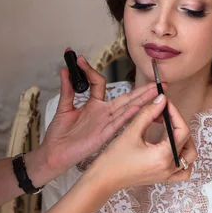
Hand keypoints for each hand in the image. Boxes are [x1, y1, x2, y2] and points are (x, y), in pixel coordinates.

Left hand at [38, 51, 159, 178]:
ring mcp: (105, 124)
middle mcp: (103, 113)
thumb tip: (66, 70)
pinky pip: (118, 124)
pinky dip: (127, 115)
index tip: (79, 59)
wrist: (54, 153)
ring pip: (127, 109)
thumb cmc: (60, 134)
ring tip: (154, 90)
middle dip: (142, 89)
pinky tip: (137, 107)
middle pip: (126, 98)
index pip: (99, 83)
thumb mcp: (64, 107)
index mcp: (94, 105)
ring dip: (141, 99)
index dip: (90, 70)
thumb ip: (67, 89)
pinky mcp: (103, 135)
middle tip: (157, 81)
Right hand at [88, 94, 196, 191]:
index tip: (166, 103)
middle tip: (164, 114)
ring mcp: (167, 174)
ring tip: (170, 129)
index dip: (175, 113)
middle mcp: (169, 167)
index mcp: (163, 156)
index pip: (181, 130)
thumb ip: (148, 113)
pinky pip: (183, 170)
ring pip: (189, 156)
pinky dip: (183, 158)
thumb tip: (161, 100)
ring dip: (185, 140)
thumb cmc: (114, 158)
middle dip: (177, 123)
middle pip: (187, 140)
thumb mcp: (131, 132)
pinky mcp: (162, 177)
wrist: (104, 178)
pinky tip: (173, 148)